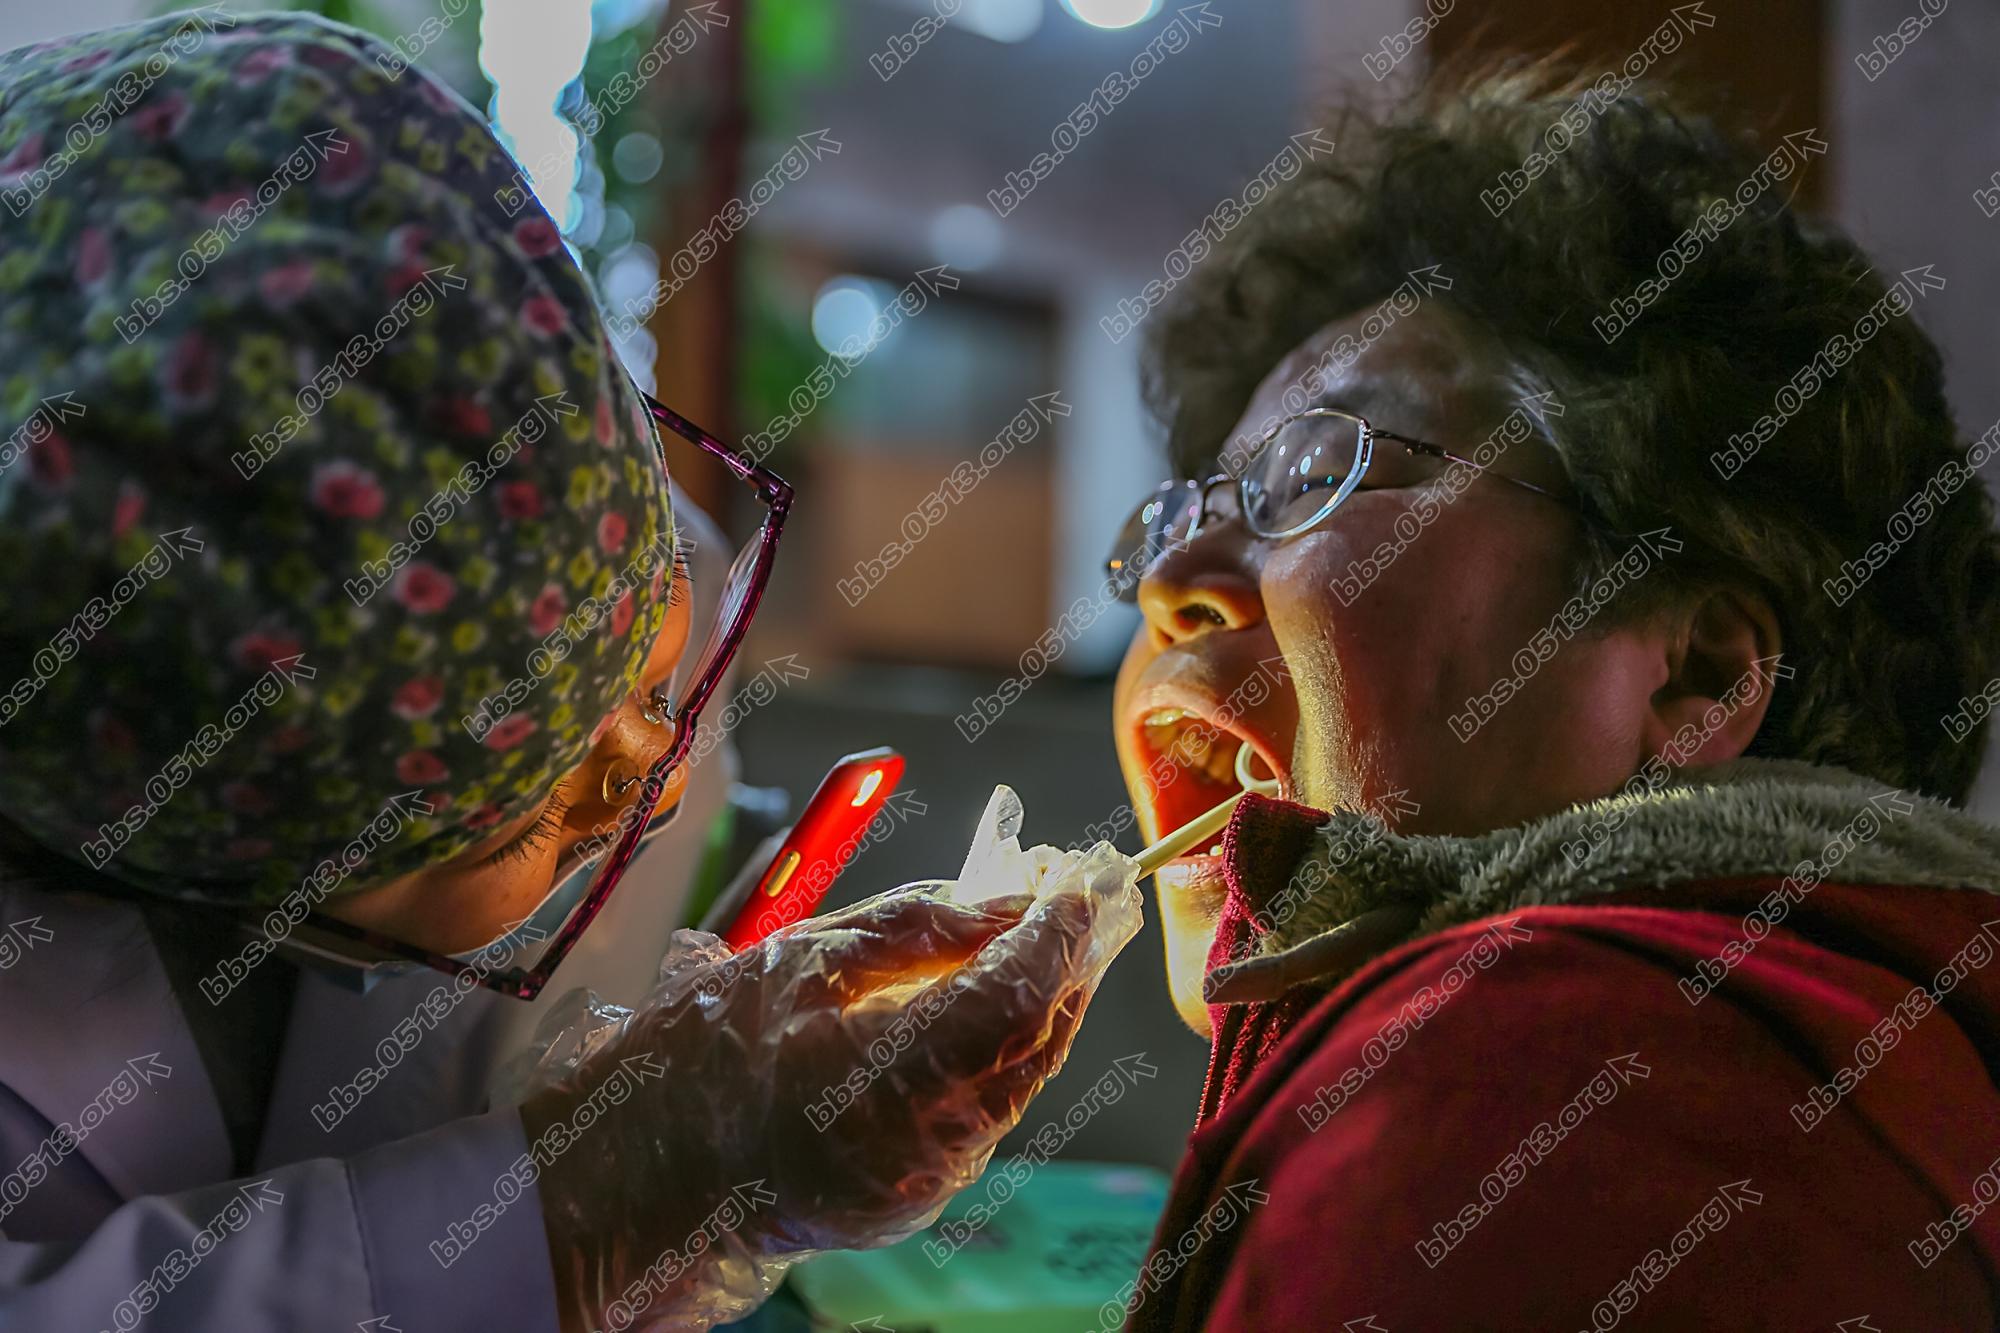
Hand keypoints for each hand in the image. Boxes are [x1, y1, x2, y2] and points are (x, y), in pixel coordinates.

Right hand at [521, 844, 1140, 1332]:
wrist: (648, 1177)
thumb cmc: (702, 1057)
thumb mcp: (799, 960)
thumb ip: (914, 928)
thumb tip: (1006, 900)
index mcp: (887, 1079)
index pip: (1014, 998)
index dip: (1055, 934)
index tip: (1073, 882)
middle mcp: (925, 1143)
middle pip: (1036, 1042)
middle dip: (1065, 964)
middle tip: (1076, 897)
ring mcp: (929, 1179)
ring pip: (1022, 1080)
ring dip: (1040, 1006)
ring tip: (1040, 937)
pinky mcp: (922, 1194)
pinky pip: (990, 1111)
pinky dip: (1003, 1051)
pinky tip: (989, 1002)